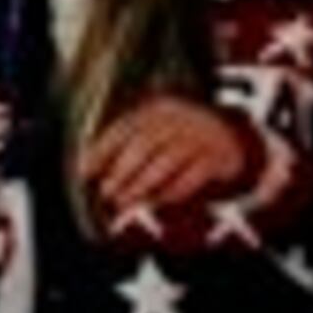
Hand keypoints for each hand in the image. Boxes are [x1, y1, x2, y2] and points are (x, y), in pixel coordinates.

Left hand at [82, 96, 247, 219]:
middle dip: (121, 172)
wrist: (228, 135)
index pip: (123, 129)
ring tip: (124, 201)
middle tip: (106, 192)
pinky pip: (192, 176)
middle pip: (144, 145)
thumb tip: (86, 169)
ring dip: (141, 185)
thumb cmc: (175, 138)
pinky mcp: (217, 157)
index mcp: (154, 110)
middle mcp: (177, 120)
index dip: (101, 150)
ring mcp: (199, 137)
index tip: (85, 172)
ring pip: (166, 162)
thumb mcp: (151, 132)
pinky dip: (172, 191)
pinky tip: (156, 201)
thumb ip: (123, 146)